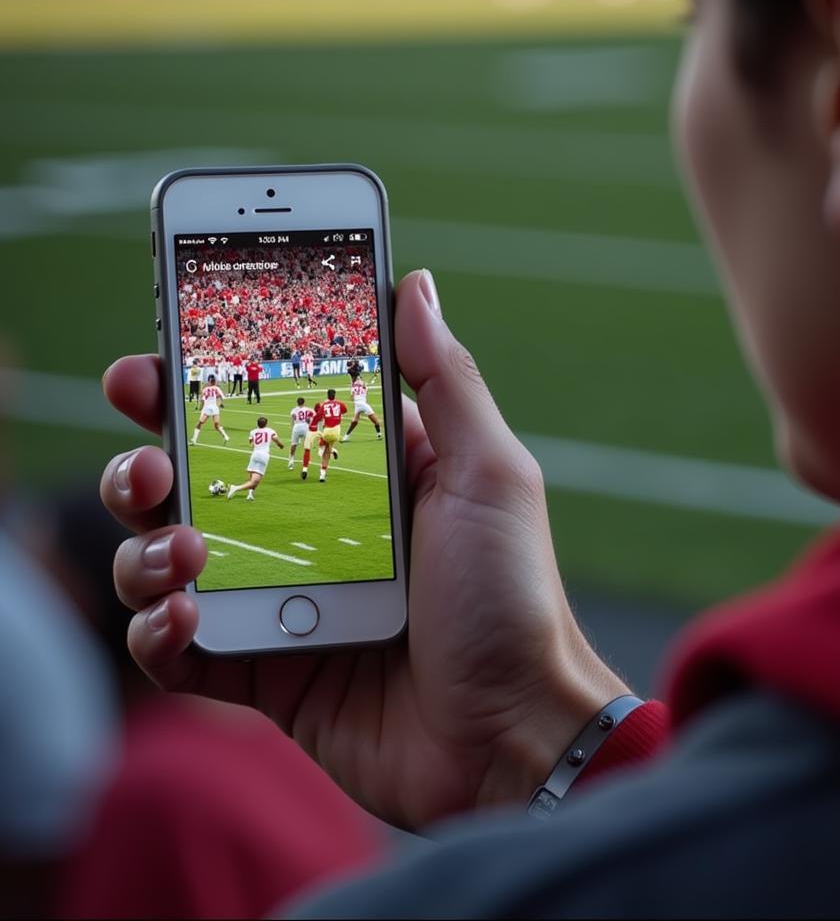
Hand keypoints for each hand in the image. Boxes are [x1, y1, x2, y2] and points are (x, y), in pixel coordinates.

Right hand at [101, 270, 626, 830]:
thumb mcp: (490, 473)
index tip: (170, 342)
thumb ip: (446, 380)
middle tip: (143, 439)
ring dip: (146, 540)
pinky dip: (157, 629)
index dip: (216, 373)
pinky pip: (176, 645)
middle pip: (202, 472)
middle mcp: (315, 525)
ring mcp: (283, 597)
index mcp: (365, 470)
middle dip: (153, 448)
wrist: (512, 739)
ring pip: (170, 552)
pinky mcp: (262, 667)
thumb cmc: (512, 598)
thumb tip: (416, 285)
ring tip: (178, 544)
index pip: (272, 404)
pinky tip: (181, 617)